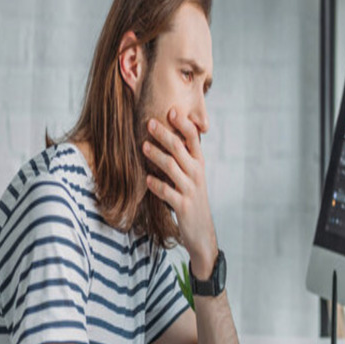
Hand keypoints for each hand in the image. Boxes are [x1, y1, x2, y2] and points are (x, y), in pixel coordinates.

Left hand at [143, 109, 217, 276]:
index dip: (183, 124)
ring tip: (143, 147)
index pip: (193, 139)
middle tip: (149, 123)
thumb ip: (182, 159)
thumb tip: (166, 137)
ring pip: (172, 167)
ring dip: (156, 156)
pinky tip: (146, 179)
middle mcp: (197, 174)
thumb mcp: (192, 178)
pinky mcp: (182, 206)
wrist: (202, 232)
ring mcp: (190, 190)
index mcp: (199, 165)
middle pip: (181, 149)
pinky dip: (156, 185)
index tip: (171, 110)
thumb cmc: (193, 201)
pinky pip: (167, 192)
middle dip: (165, 135)